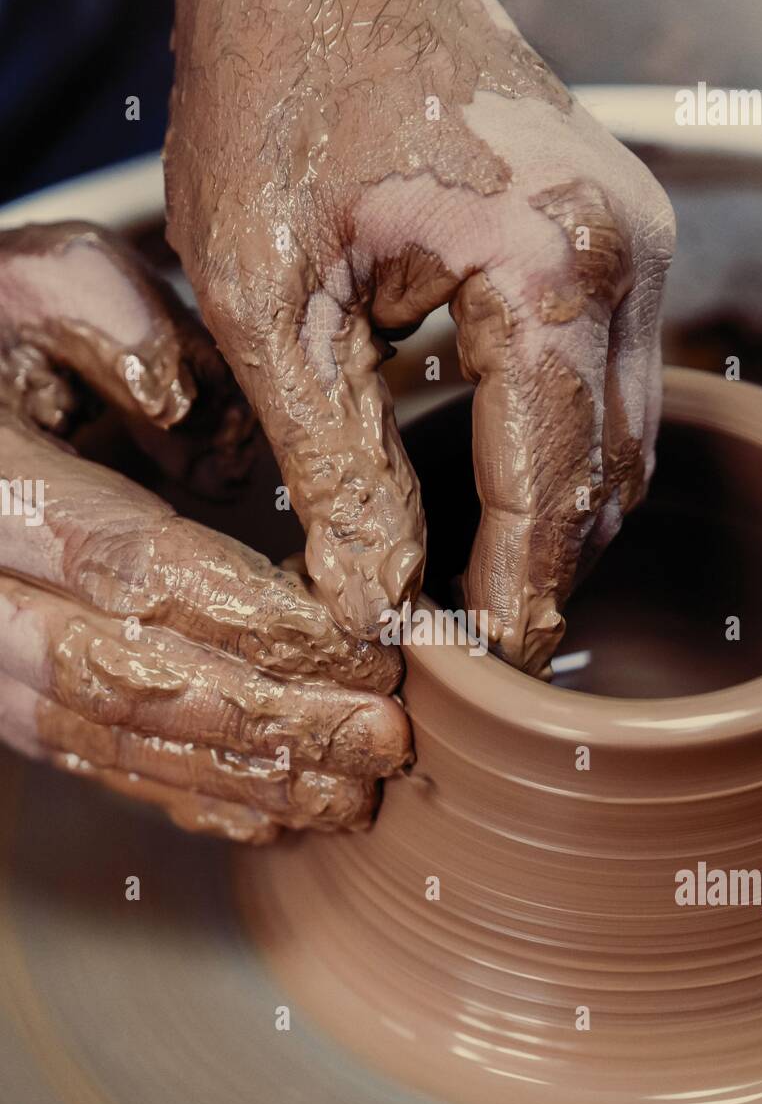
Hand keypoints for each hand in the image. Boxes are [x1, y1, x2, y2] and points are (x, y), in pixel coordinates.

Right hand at [0, 222, 409, 841]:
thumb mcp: (38, 288)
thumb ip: (117, 329)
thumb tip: (203, 433)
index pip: (137, 568)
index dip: (255, 620)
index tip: (363, 645)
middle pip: (136, 677)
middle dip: (272, 719)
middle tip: (382, 737)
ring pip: (121, 741)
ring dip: (246, 778)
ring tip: (351, 793)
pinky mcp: (12, 700)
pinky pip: (100, 764)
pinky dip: (192, 796)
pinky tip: (273, 814)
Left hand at [166, 0, 674, 674]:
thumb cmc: (281, 91)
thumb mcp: (272, 298)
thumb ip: (334, 464)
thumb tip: (373, 597)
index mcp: (549, 267)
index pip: (551, 493)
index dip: (513, 602)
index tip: (470, 673)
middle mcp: (623, 258)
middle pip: (610, 481)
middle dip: (543, 580)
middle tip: (470, 654)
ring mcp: (632, 244)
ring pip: (625, 443)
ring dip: (557, 528)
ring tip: (480, 596)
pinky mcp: (609, 242)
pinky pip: (608, 388)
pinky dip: (560, 461)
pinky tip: (497, 501)